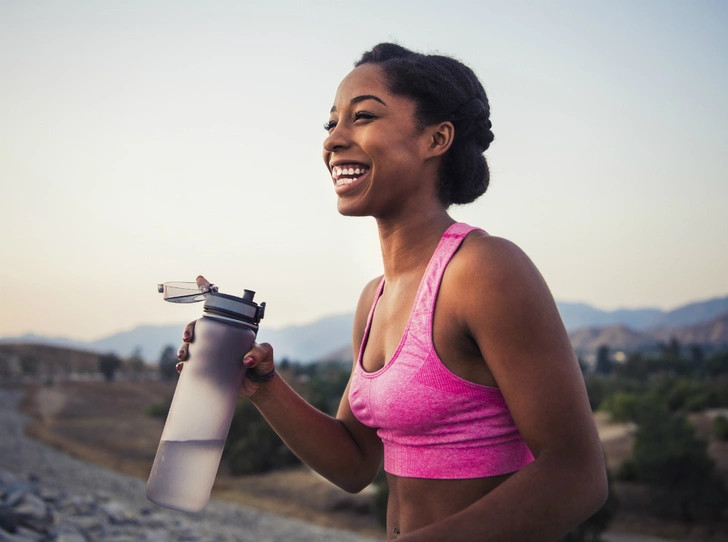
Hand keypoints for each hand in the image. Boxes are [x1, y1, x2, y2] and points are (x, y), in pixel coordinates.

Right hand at [176, 275, 276, 398]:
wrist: (259, 386)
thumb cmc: (264, 364)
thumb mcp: (265, 354)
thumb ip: (259, 353)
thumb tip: (246, 360)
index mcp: (231, 330)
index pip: (219, 309)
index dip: (207, 291)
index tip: (199, 279)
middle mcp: (219, 340)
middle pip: (198, 328)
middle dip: (188, 329)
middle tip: (188, 338)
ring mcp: (212, 354)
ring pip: (191, 346)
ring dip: (183, 348)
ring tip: (183, 355)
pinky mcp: (208, 370)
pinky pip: (192, 366)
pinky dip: (184, 366)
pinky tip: (182, 368)